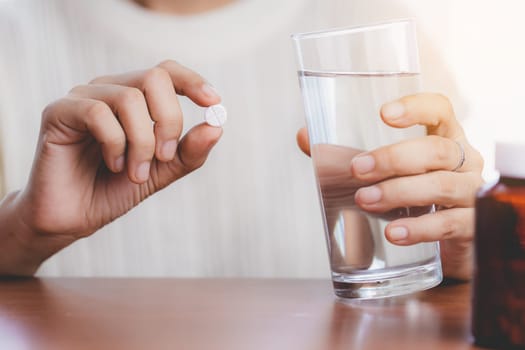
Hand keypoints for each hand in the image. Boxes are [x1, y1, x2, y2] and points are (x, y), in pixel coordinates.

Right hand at [9, 60, 221, 272]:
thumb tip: (217, 126)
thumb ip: (189, 151)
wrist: (73, 218)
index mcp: (134, 98)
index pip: (166, 71)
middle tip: (164, 157)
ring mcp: (82, 97)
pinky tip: (114, 165)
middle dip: (169, 121)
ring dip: (142, 142)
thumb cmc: (115, 189)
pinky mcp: (58, 111)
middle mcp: (109, 90)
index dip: (192, 81)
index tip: (213, 103)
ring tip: (136, 172)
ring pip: (129, 98)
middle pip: (154, 78)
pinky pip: (98, 113)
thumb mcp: (162, 172)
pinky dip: (115, 144)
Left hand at [297, 93, 483, 279]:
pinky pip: (450, 224)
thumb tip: (304, 137)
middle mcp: (464, 161)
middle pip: (436, 150)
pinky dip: (420, 228)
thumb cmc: (412, 198)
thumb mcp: (384, 173)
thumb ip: (346, 156)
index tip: (384, 114)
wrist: (445, 245)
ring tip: (366, 200)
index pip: (440, 110)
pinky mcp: (472, 227)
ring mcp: (472, 193)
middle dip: (394, 158)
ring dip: (400, 192)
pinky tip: (395, 233)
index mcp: (444, 138)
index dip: (416, 107)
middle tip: (357, 170)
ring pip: (442, 185)